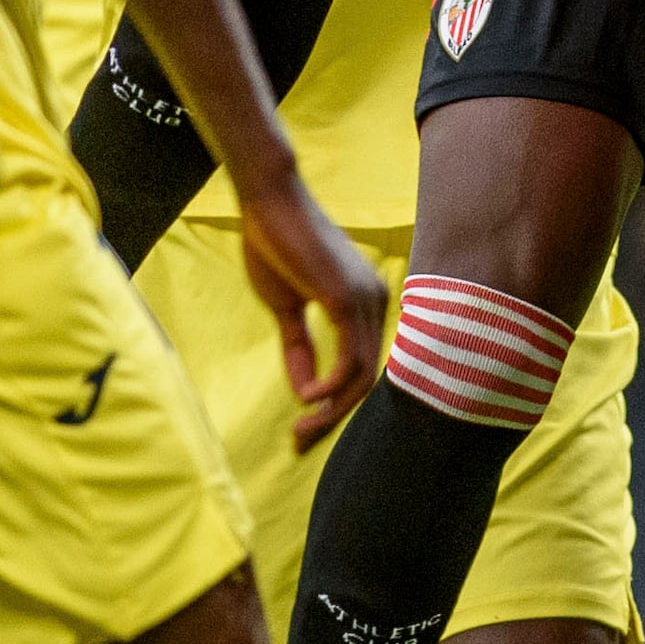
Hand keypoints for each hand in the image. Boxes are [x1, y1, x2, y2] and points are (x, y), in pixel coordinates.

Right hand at [234, 173, 390, 446]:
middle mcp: (376, 302)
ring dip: (331, 410)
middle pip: (367, 379)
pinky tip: (307, 397)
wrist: (268, 202)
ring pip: (362, 376)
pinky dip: (331, 386)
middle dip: (334, 417)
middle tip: (300, 441)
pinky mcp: (347, 299)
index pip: (363, 368)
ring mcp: (366, 300)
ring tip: (300, 428)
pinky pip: (350, 359)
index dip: (336, 405)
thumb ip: (298, 347)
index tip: (304, 429)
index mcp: (365, 303)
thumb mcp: (285, 307)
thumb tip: (302, 391)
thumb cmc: (276, 245)